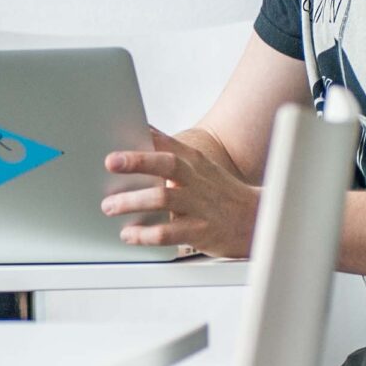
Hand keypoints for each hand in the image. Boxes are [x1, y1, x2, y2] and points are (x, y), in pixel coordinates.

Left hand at [102, 129, 261, 256]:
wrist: (256, 219)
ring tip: (109, 206)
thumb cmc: (219, 193)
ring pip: (163, 198)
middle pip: (167, 163)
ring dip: (132, 201)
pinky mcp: (200, 231)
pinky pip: (168, 233)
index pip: (166, 142)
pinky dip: (144, 234)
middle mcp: (196, 180)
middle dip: (137, 161)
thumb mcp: (200, 169)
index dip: (143, 135)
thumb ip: (171, 157)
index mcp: (194, 161)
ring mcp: (199, 205)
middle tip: (110, 162)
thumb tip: (139, 140)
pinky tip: (128, 234)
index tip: (117, 131)